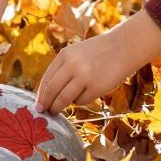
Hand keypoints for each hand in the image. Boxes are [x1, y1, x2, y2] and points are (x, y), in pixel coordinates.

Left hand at [34, 14, 160, 114]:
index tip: (38, 104)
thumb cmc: (98, 53)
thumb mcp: (76, 53)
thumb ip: (63, 68)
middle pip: (52, 90)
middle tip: (43, 112)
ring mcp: (84, 76)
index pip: (47, 78)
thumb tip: (48, 93)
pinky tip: (83, 96)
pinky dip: (79, 102)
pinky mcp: (96, 87)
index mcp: (64, 54)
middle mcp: (72, 65)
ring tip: (56, 111)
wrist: (123, 48)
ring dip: (58, 107)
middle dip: (46, 104)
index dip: (41, 94)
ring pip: (64, 98)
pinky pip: (81, 101)